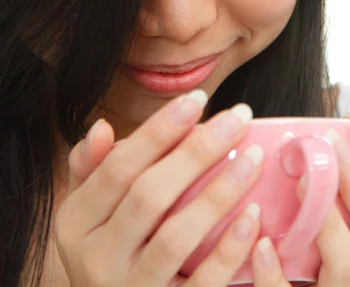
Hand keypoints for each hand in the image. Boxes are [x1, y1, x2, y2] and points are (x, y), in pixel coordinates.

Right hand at [55, 91, 266, 286]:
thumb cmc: (110, 248)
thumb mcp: (89, 212)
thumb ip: (93, 170)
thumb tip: (102, 127)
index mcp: (76, 223)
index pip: (118, 167)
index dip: (158, 131)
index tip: (197, 100)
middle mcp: (96, 259)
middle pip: (149, 195)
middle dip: (197, 151)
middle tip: (238, 117)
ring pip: (175, 236)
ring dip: (219, 192)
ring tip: (253, 156)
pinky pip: (200, 284)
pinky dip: (228, 250)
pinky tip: (253, 216)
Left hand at [241, 113, 349, 286]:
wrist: (279, 284)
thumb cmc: (299, 247)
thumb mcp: (322, 211)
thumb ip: (328, 178)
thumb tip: (327, 127)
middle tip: (331, 146)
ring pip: (348, 265)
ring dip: (328, 221)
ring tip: (301, 182)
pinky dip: (275, 272)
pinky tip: (261, 245)